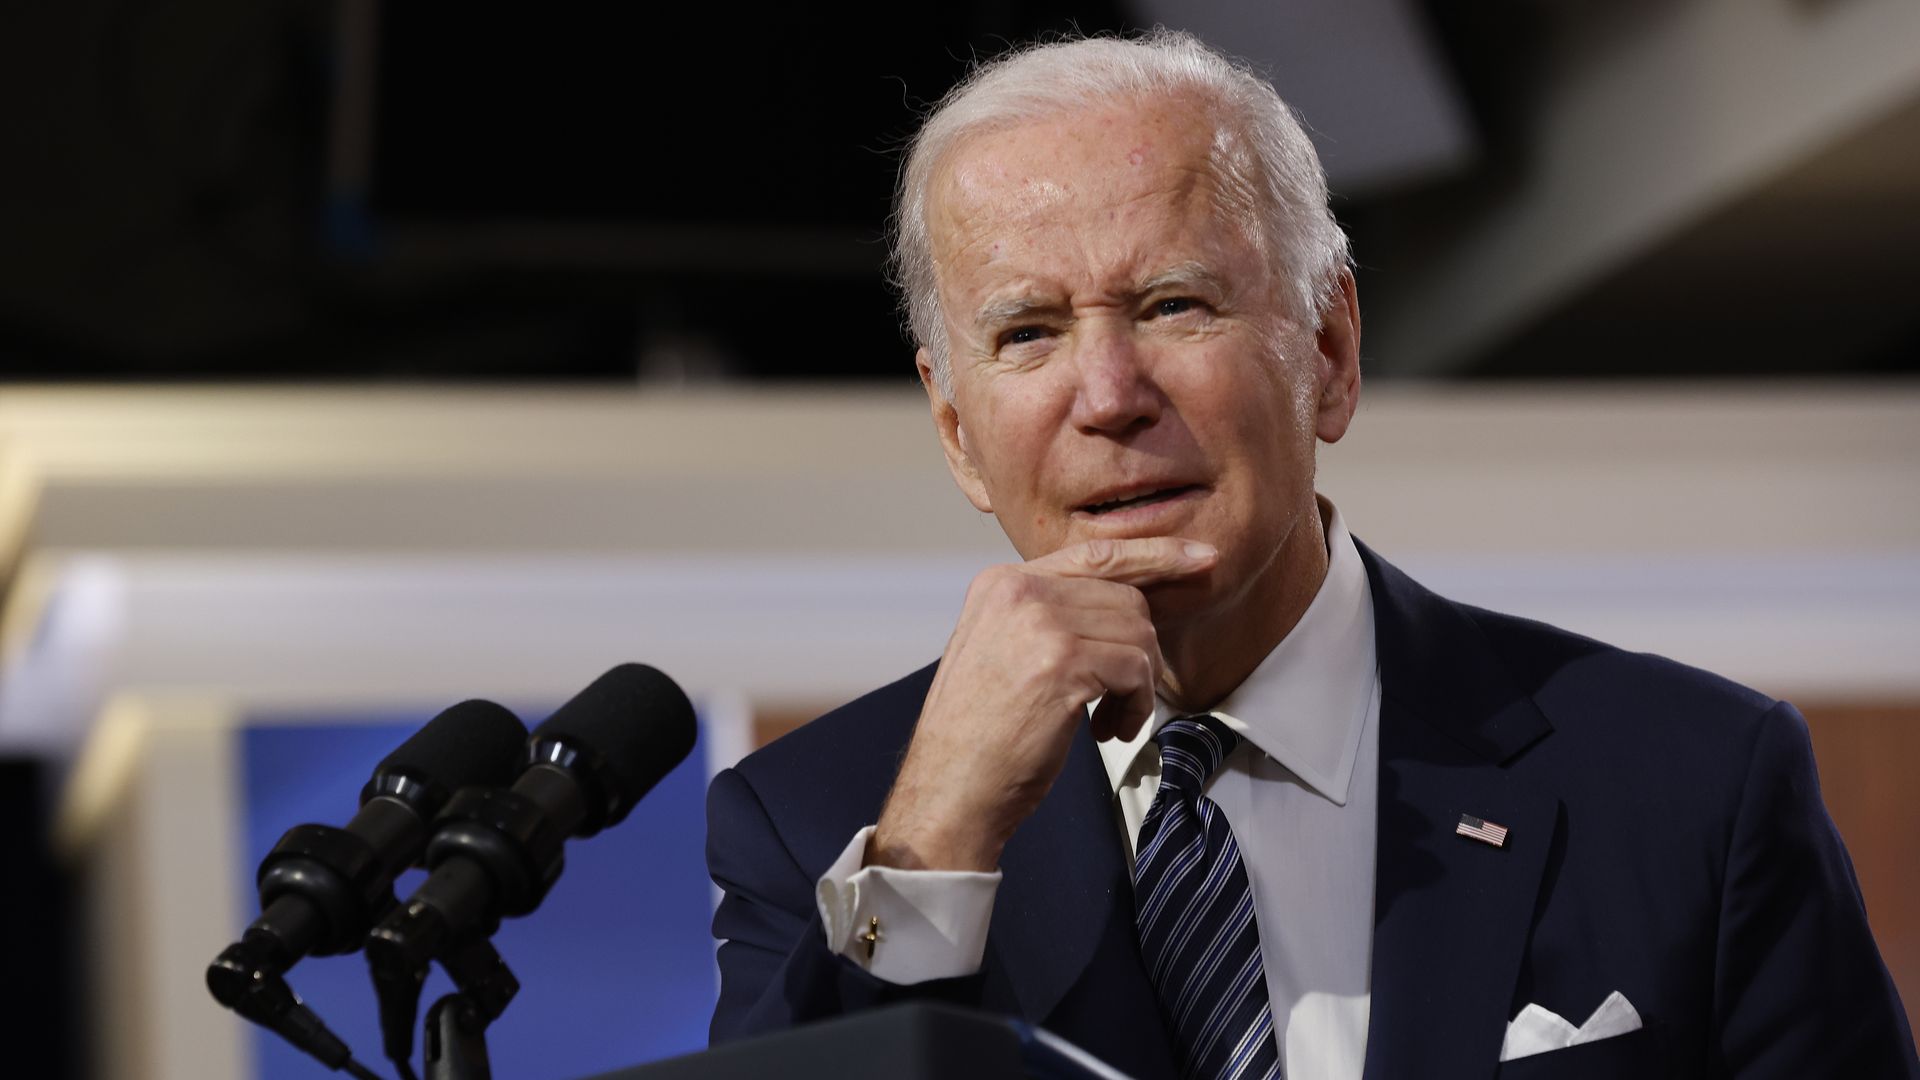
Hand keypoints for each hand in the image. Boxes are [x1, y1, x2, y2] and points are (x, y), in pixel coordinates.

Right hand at [868, 536, 1217, 871]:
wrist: (950, 788)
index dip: (1156, 553)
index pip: (1096, 554)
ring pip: (1139, 635)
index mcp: (1002, 583)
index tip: (1201, 557)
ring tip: (1110, 720)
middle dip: (1139, 652)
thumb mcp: (1003, 652)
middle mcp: (1018, 591)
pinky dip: (1137, 707)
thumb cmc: (980, 736)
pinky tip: (1108, 731)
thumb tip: (1128, 606)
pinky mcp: (1063, 663)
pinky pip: (1137, 670)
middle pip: (1126, 599)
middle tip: (1120, 699)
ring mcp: (1040, 623)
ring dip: (1139, 686)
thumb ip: (1050, 617)